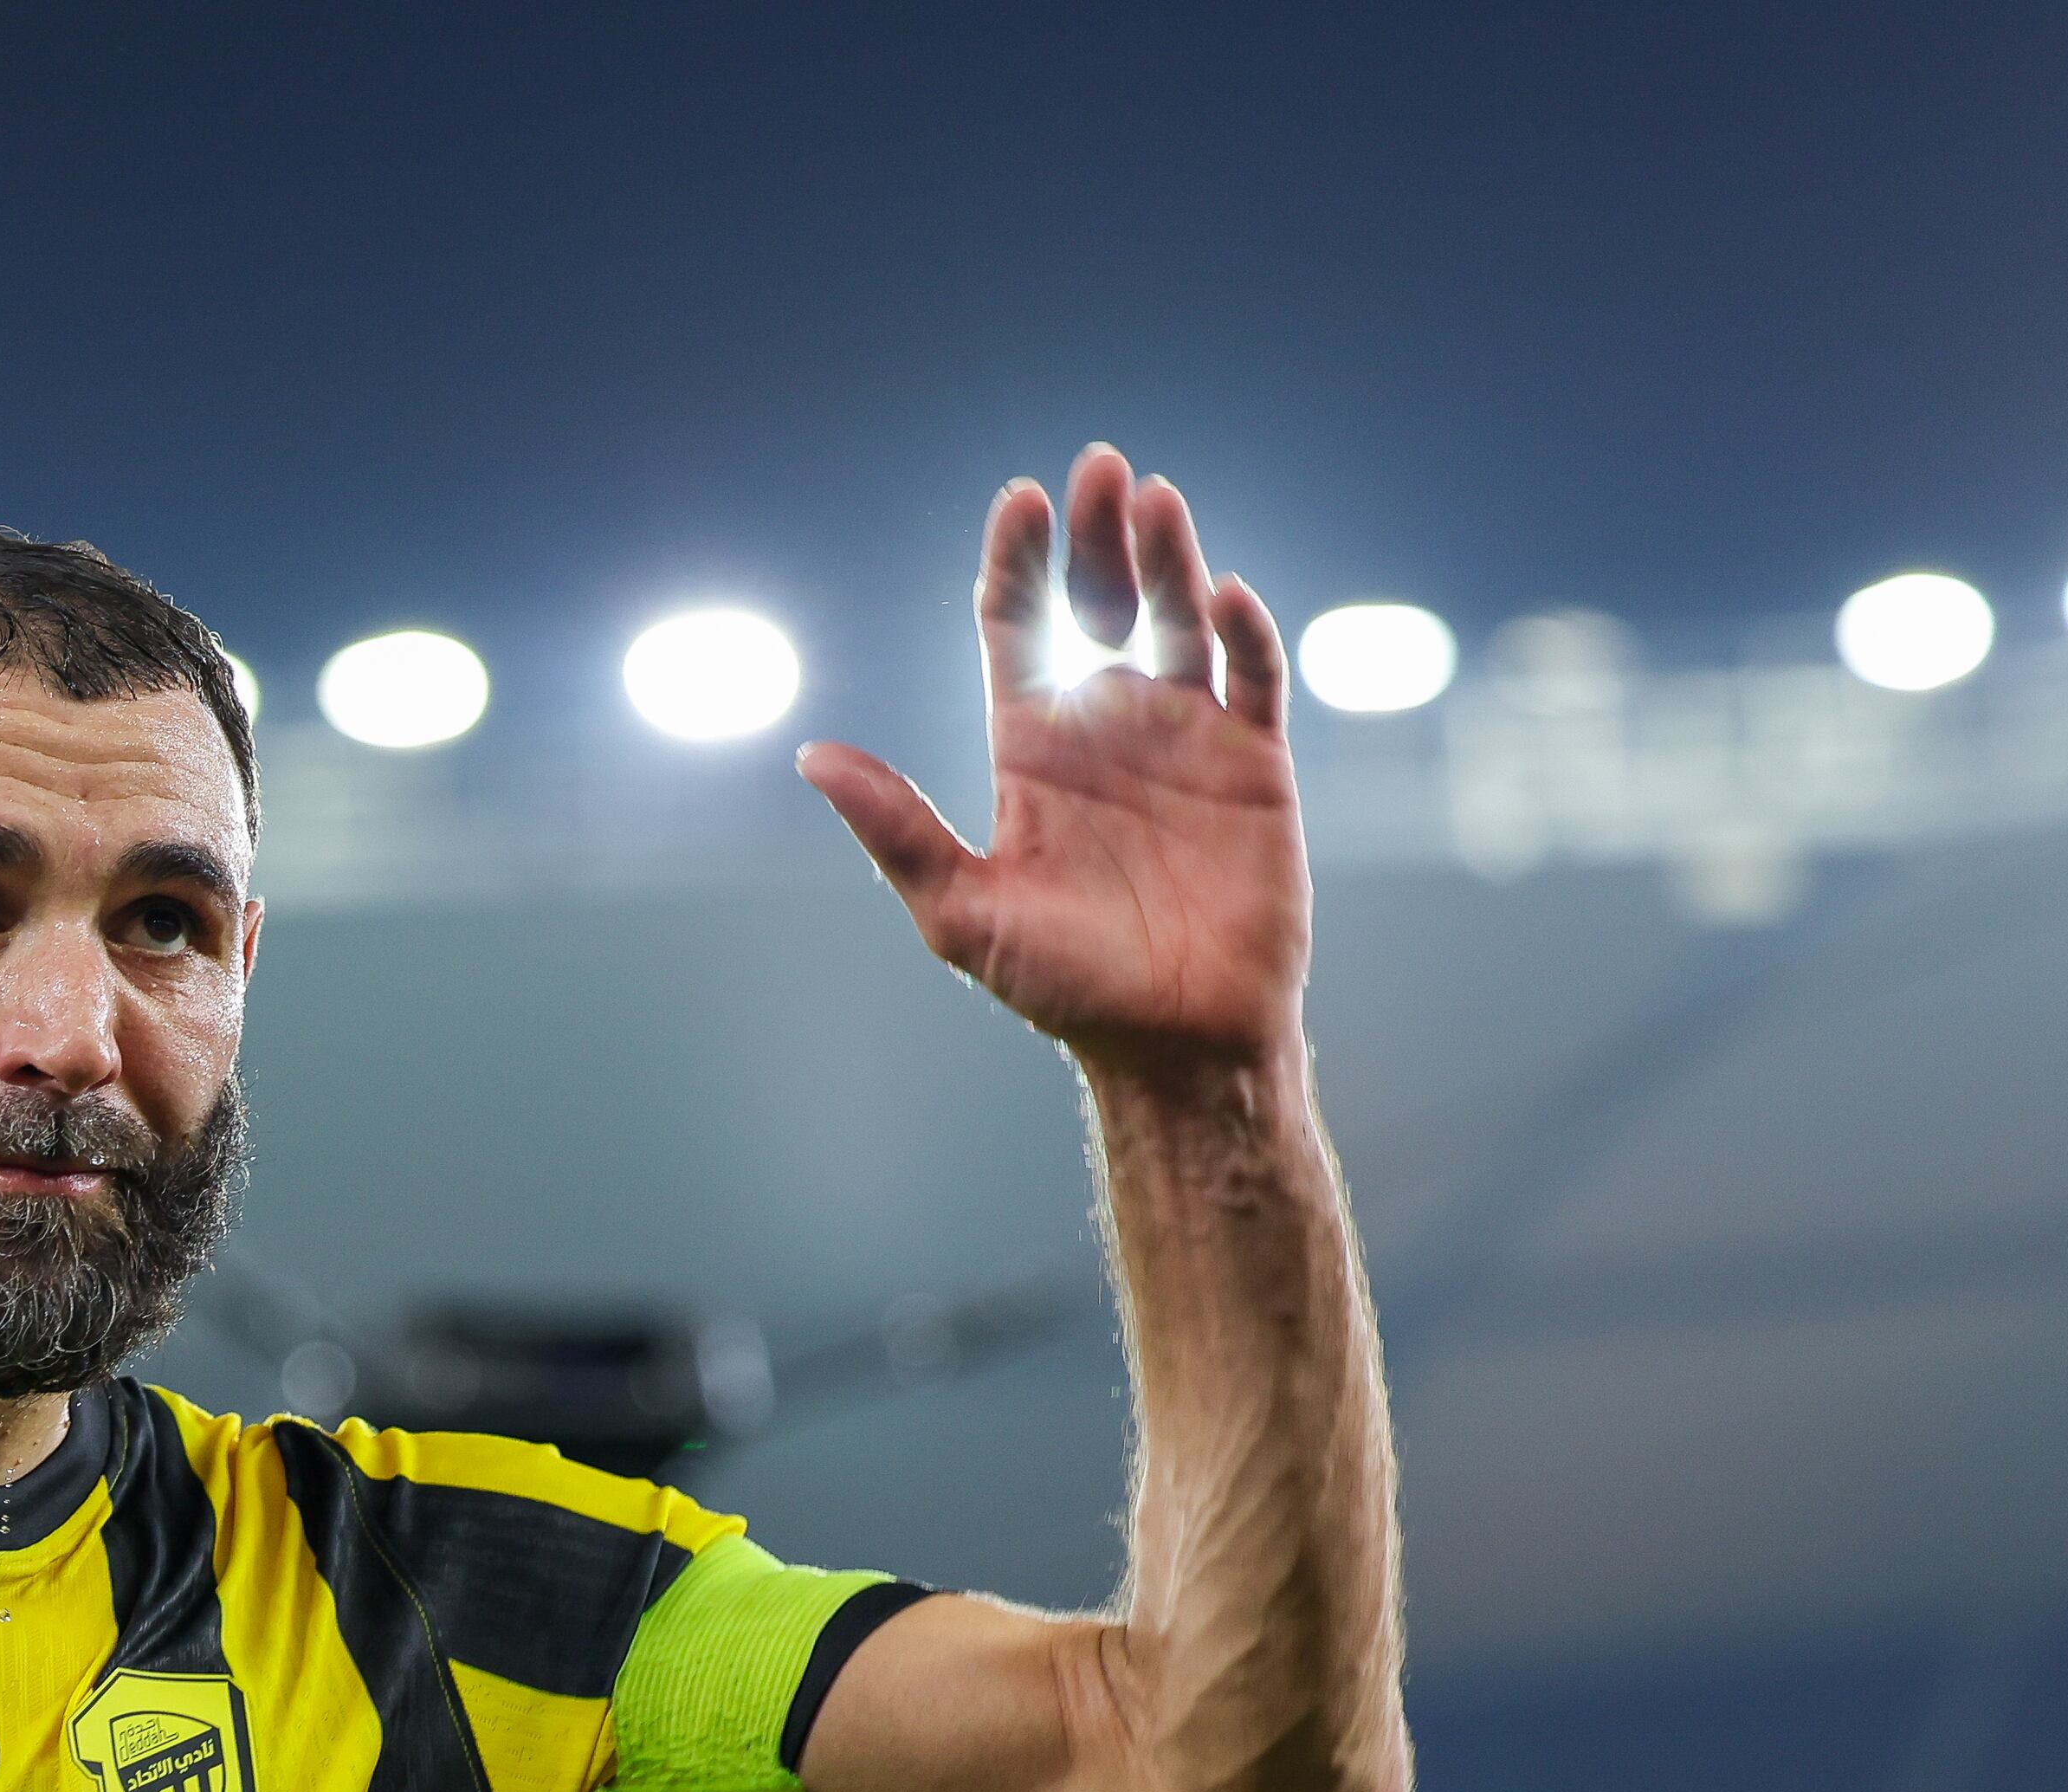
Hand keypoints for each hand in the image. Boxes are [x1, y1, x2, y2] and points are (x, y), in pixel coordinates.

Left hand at [800, 446, 1308, 1071]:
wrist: (1174, 1048)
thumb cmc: (1064, 990)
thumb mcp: (961, 912)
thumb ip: (896, 830)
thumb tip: (811, 758)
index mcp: (1032, 750)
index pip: (1016, 629)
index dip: (1017, 563)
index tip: (1020, 502)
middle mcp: (1107, 729)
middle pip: (1098, 601)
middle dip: (1096, 535)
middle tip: (1099, 467)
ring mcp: (1184, 740)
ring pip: (1177, 619)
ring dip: (1168, 557)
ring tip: (1155, 499)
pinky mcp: (1256, 767)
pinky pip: (1253, 679)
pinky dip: (1244, 633)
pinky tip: (1224, 596)